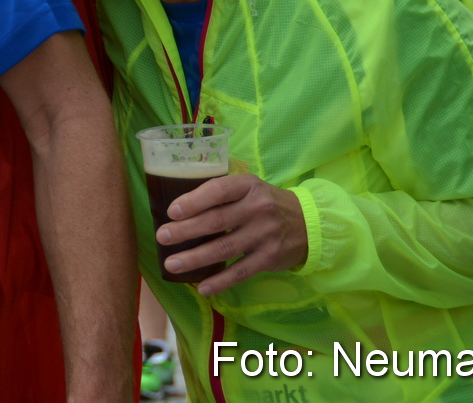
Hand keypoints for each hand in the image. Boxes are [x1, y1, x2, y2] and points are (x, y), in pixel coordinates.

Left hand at [157, 174, 308, 296]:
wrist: (309, 224)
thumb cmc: (267, 204)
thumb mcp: (250, 189)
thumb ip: (223, 195)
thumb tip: (180, 209)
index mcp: (248, 186)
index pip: (218, 191)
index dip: (193, 201)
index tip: (172, 211)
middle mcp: (258, 208)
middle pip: (216, 221)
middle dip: (186, 230)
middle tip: (162, 237)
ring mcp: (265, 235)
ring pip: (224, 248)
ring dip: (195, 258)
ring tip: (172, 264)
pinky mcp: (270, 258)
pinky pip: (240, 272)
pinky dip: (220, 281)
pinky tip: (202, 286)